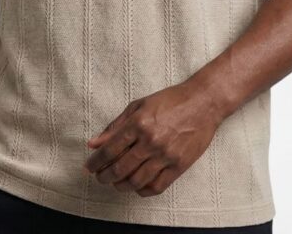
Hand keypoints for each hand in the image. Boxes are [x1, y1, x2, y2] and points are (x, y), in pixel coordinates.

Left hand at [82, 80, 223, 196]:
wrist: (203, 103)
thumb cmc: (170, 100)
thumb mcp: (139, 105)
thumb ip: (115, 126)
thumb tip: (94, 143)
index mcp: (139, 123)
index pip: (110, 149)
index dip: (96, 161)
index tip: (89, 167)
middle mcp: (151, 141)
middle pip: (121, 168)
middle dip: (105, 176)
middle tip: (100, 177)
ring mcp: (166, 155)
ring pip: (136, 181)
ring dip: (121, 186)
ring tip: (116, 183)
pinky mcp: (179, 165)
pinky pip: (157, 187)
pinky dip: (142, 191)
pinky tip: (136, 186)